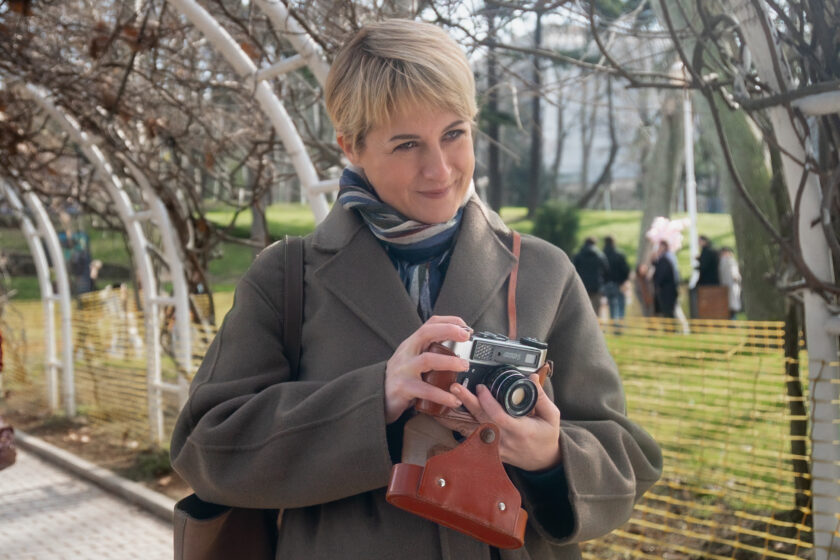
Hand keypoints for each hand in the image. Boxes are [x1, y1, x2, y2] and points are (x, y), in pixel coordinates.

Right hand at [384, 316, 471, 423]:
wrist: (378, 397)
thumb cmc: (401, 377)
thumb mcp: (412, 359)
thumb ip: (429, 352)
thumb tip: (457, 347)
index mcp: (411, 344)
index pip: (429, 325)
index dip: (448, 321)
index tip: (466, 327)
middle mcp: (406, 353)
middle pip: (426, 333)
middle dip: (448, 331)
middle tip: (466, 337)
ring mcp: (404, 369)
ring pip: (427, 359)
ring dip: (449, 362)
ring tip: (464, 367)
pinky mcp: (403, 388)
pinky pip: (426, 390)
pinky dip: (442, 395)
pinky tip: (453, 400)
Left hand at [442, 374, 561, 471]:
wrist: (543, 461)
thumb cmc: (546, 436)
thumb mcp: (551, 416)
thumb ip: (541, 397)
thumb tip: (530, 377)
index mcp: (521, 430)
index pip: (499, 416)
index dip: (488, 402)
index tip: (481, 388)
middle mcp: (506, 439)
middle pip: (482, 419)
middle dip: (468, 402)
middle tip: (456, 388)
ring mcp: (496, 447)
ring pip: (474, 429)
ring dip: (460, 414)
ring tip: (450, 398)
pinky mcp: (491, 451)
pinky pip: (474, 437)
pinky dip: (463, 425)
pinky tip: (452, 415)